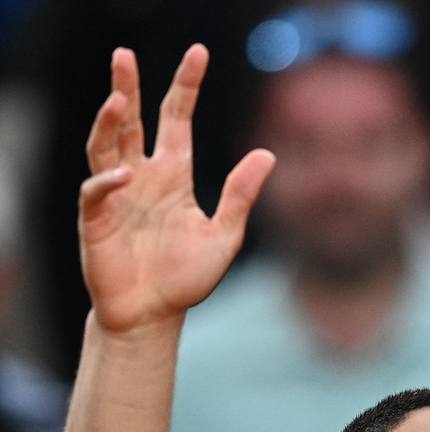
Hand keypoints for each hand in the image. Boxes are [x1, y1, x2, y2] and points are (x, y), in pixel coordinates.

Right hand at [79, 45, 274, 332]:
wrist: (154, 315)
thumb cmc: (186, 277)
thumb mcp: (224, 236)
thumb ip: (241, 196)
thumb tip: (267, 154)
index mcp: (174, 176)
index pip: (177, 121)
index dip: (186, 88)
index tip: (198, 53)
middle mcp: (142, 177)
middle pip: (133, 122)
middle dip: (129, 87)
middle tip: (124, 54)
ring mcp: (116, 196)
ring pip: (106, 145)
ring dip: (109, 122)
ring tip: (119, 97)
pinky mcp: (97, 220)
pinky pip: (98, 192)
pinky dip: (109, 180)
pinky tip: (125, 173)